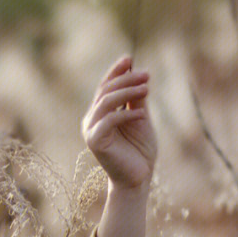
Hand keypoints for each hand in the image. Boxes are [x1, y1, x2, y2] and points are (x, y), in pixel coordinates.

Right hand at [82, 56, 156, 189]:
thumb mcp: (141, 119)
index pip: (106, 86)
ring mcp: (91, 130)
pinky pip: (109, 121)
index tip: (130, 58)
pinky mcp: (95, 141)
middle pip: (105, 91)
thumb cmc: (140, 150)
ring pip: (106, 103)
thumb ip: (136, 100)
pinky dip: (126, 115)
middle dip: (126, 79)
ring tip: (147, 88)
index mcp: (100, 112)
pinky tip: (142, 114)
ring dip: (127, 92)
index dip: (116, 71)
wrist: (138, 178)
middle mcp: (92, 119)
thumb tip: (137, 73)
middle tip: (146, 74)